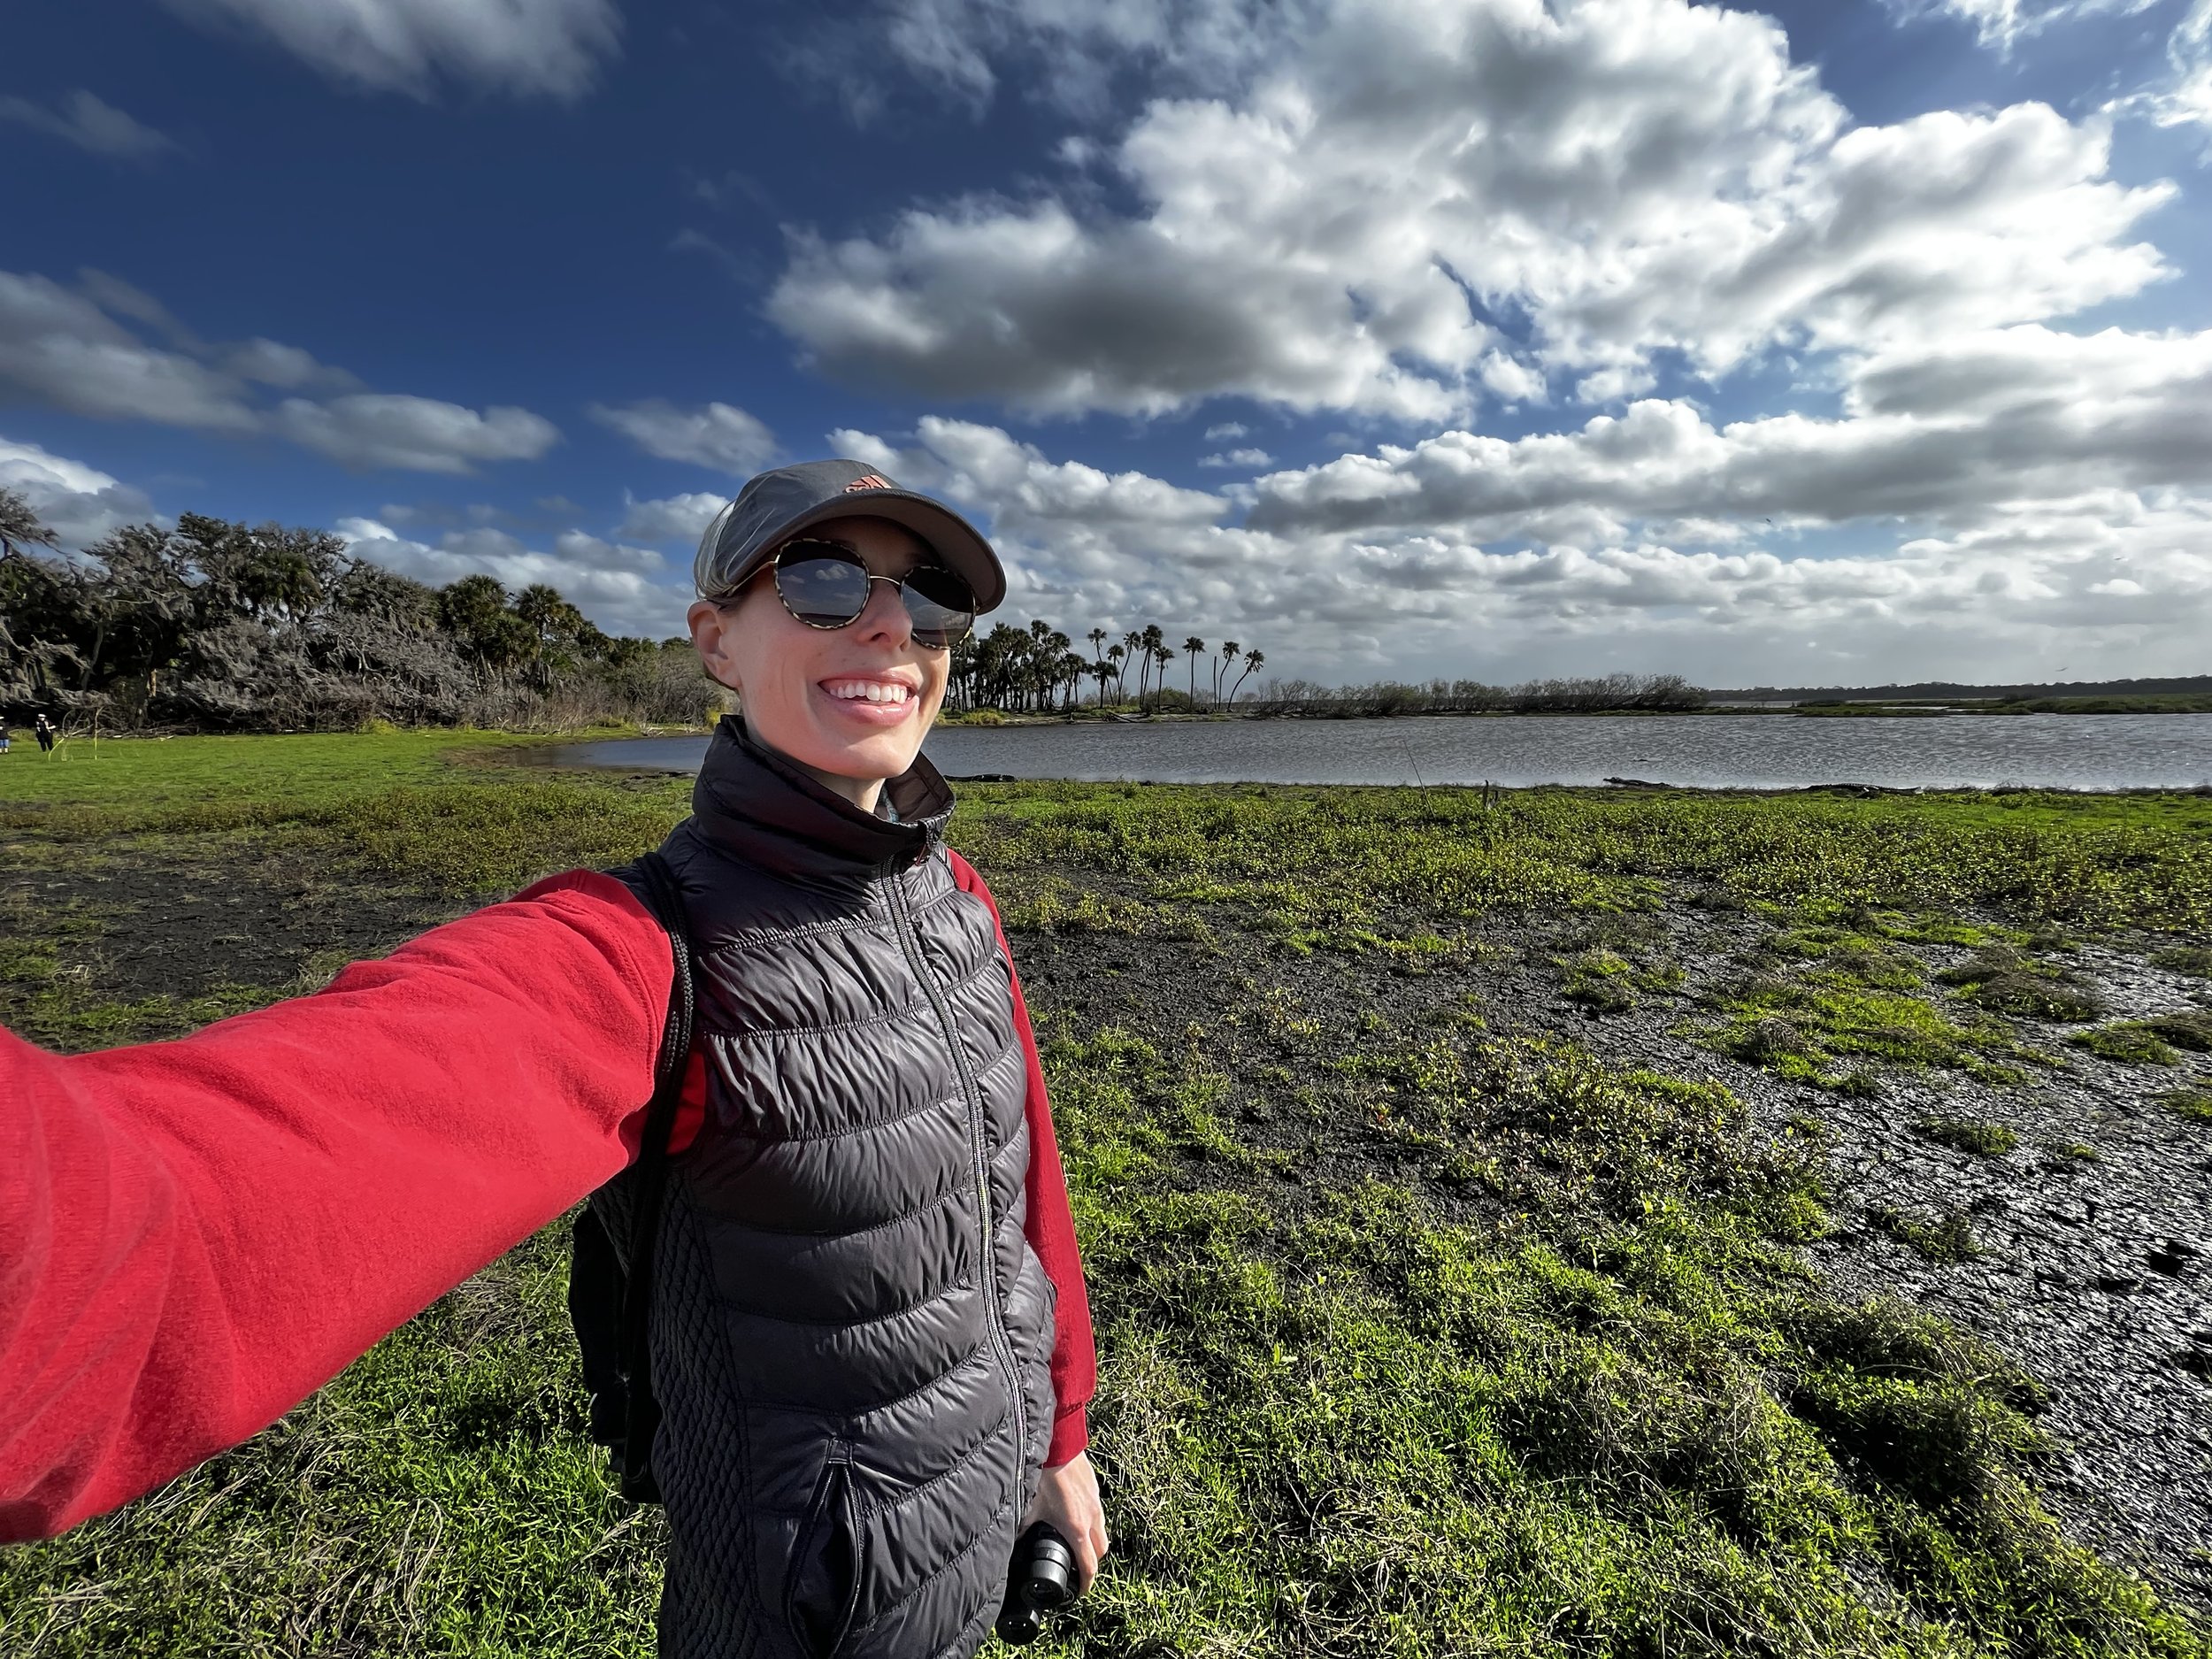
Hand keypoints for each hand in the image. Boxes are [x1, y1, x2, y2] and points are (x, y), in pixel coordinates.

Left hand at [1022, 1452, 1107, 1591]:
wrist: (1059, 1445)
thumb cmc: (1044, 1476)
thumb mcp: (1029, 1507)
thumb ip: (1022, 1528)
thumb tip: (1011, 1542)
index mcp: (1076, 1528)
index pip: (1089, 1565)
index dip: (1086, 1583)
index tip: (1081, 1592)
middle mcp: (1091, 1518)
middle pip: (1100, 1551)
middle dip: (1092, 1562)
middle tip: (1078, 1567)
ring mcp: (1096, 1503)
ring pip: (1102, 1531)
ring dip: (1093, 1541)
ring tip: (1077, 1542)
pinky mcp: (1094, 1489)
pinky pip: (1098, 1513)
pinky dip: (1091, 1521)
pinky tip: (1075, 1515)